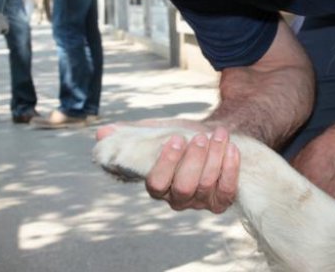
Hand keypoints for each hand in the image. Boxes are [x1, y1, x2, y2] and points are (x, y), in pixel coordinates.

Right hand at [96, 119, 240, 213]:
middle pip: (184, 187)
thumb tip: (103, 133)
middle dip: (193, 160)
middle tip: (199, 137)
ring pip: (207, 185)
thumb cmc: (183, 136)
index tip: (175, 138)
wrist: (216, 136)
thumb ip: (133, 134)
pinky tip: (231, 147)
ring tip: (219, 134)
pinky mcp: (222, 200)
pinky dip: (231, 168)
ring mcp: (201, 202)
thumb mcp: (157, 132)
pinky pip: (227, 190)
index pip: (156, 184)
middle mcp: (178, 199)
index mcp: (158, 185)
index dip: (166, 163)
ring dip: (214, 157)